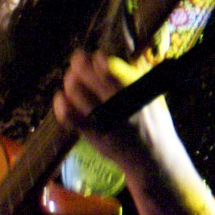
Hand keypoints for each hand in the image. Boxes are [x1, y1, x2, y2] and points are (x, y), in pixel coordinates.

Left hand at [53, 50, 156, 171]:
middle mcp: (120, 107)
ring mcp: (105, 122)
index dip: (99, 60)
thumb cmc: (153, 125)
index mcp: (137, 96)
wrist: (153, 160)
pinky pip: (71, 118)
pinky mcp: (94, 136)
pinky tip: (60, 97)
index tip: (95, 55)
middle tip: (77, 60)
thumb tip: (120, 60)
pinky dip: (62, 105)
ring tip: (70, 77)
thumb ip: (139, 81)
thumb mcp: (154, 100)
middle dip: (79, 65)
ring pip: (78, 95)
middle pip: (92, 80)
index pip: (114, 72)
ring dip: (70, 81)